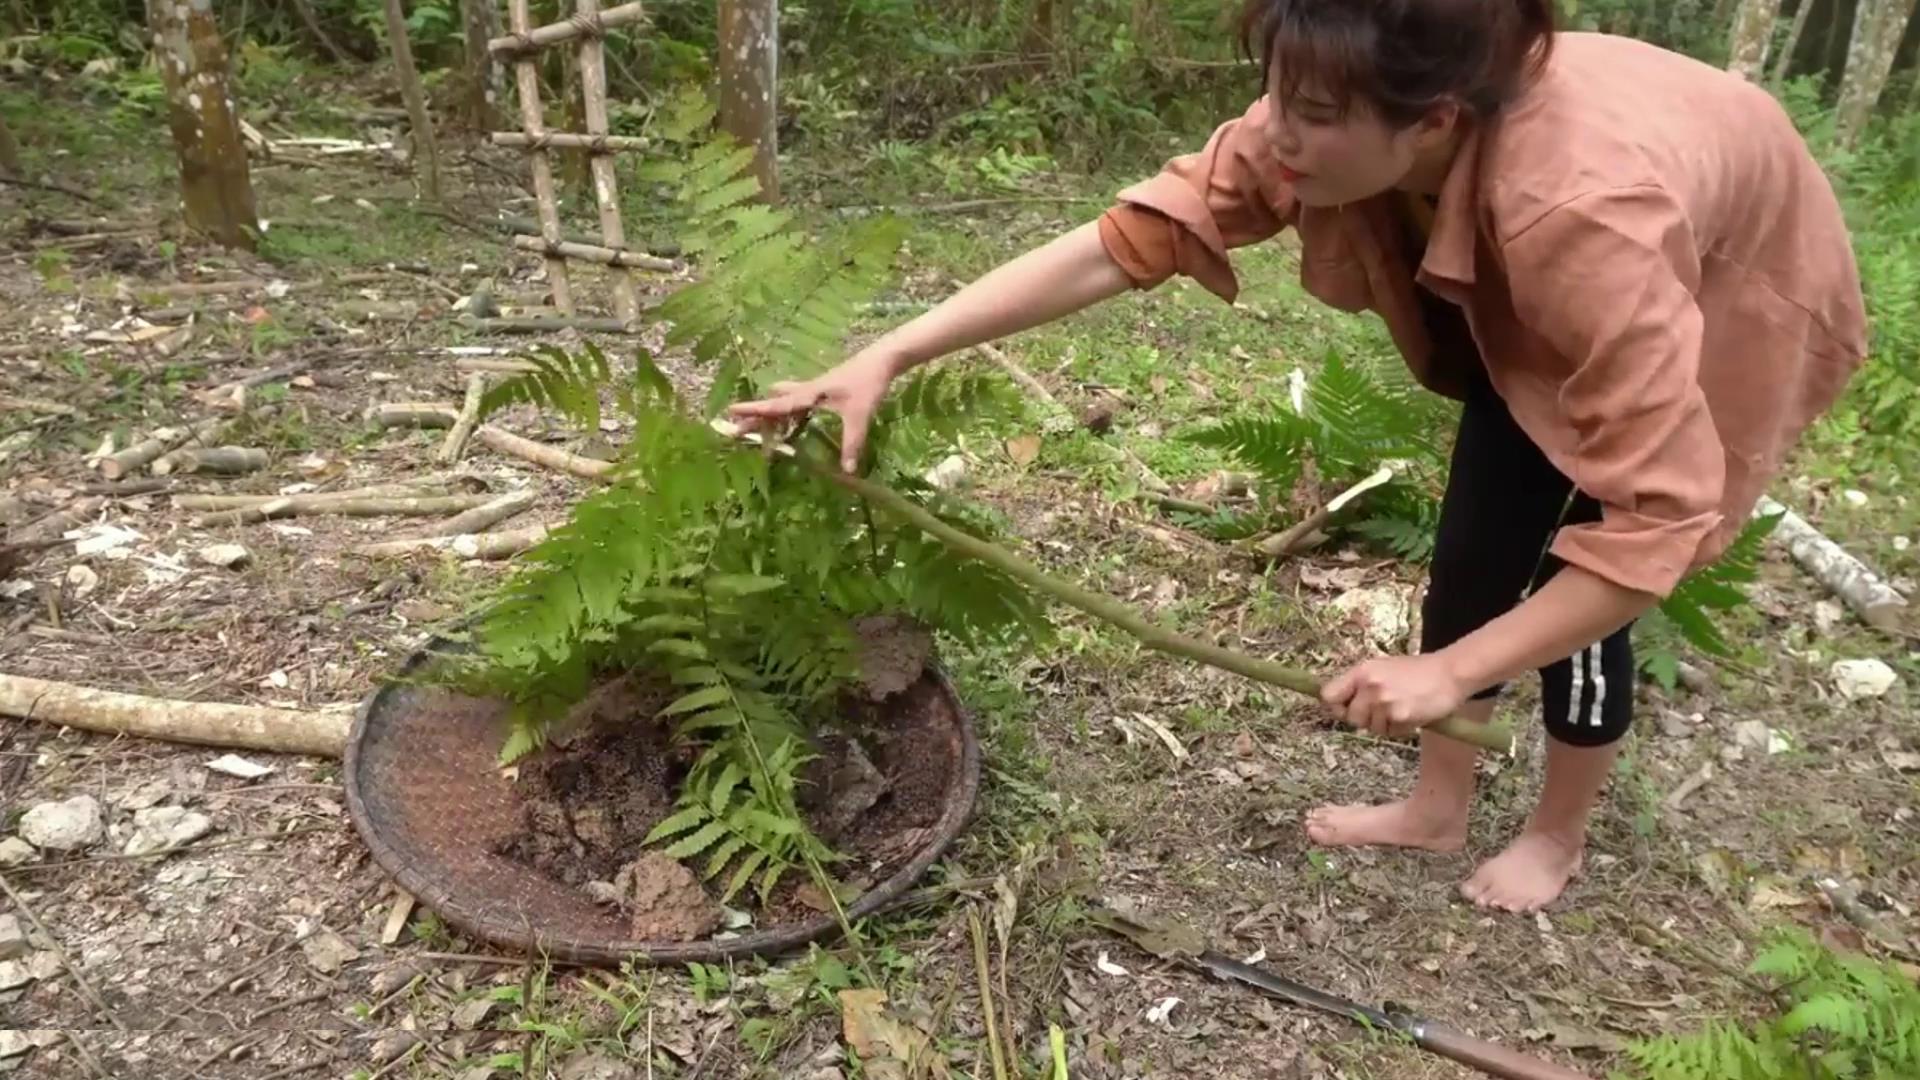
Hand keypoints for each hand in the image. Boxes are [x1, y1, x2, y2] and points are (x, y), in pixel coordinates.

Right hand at [726, 349, 899, 471]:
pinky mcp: (826, 390)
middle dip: (756, 416)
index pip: (776, 406)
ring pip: (786, 401)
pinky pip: (800, 402)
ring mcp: (816, 390)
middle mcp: (808, 391)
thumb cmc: (868, 384)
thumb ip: (852, 443)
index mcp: (809, 395)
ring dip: (773, 412)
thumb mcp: (859, 415)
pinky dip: (790, 411)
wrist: (882, 359)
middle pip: (775, 405)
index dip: (753, 410)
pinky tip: (792, 417)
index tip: (730, 410)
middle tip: (737, 428)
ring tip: (759, 426)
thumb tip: (847, 472)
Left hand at [1321, 653, 1468, 738]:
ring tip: (1401, 707)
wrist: (1450, 673)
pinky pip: (1389, 733)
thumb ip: (1359, 684)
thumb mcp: (1382, 668)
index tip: (1345, 708)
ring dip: (1384, 724)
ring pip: (1370, 728)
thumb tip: (1336, 703)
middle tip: (1384, 708)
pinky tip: (1411, 714)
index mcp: (1362, 671)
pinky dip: (1399, 729)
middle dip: (1364, 718)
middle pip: (1350, 717)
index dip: (1336, 705)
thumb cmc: (1417, 671)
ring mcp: (1384, 702)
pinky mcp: (1399, 716)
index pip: (1328, 694)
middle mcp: (1370, 685)